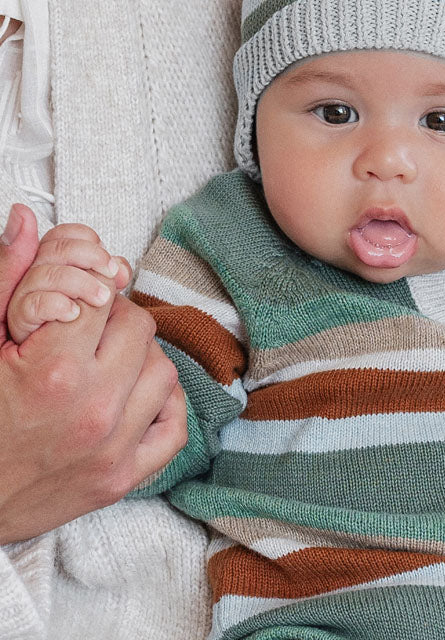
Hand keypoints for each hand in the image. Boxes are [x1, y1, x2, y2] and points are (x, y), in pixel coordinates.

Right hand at [0, 206, 186, 543]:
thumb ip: (9, 277)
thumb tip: (25, 218)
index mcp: (53, 371)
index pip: (102, 296)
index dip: (86, 289)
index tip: (75, 299)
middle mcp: (93, 409)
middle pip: (138, 327)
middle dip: (112, 319)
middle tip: (83, 331)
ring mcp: (113, 448)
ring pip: (163, 370)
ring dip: (138, 358)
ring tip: (101, 363)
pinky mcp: (123, 480)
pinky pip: (174, 427)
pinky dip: (161, 406)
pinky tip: (130, 396)